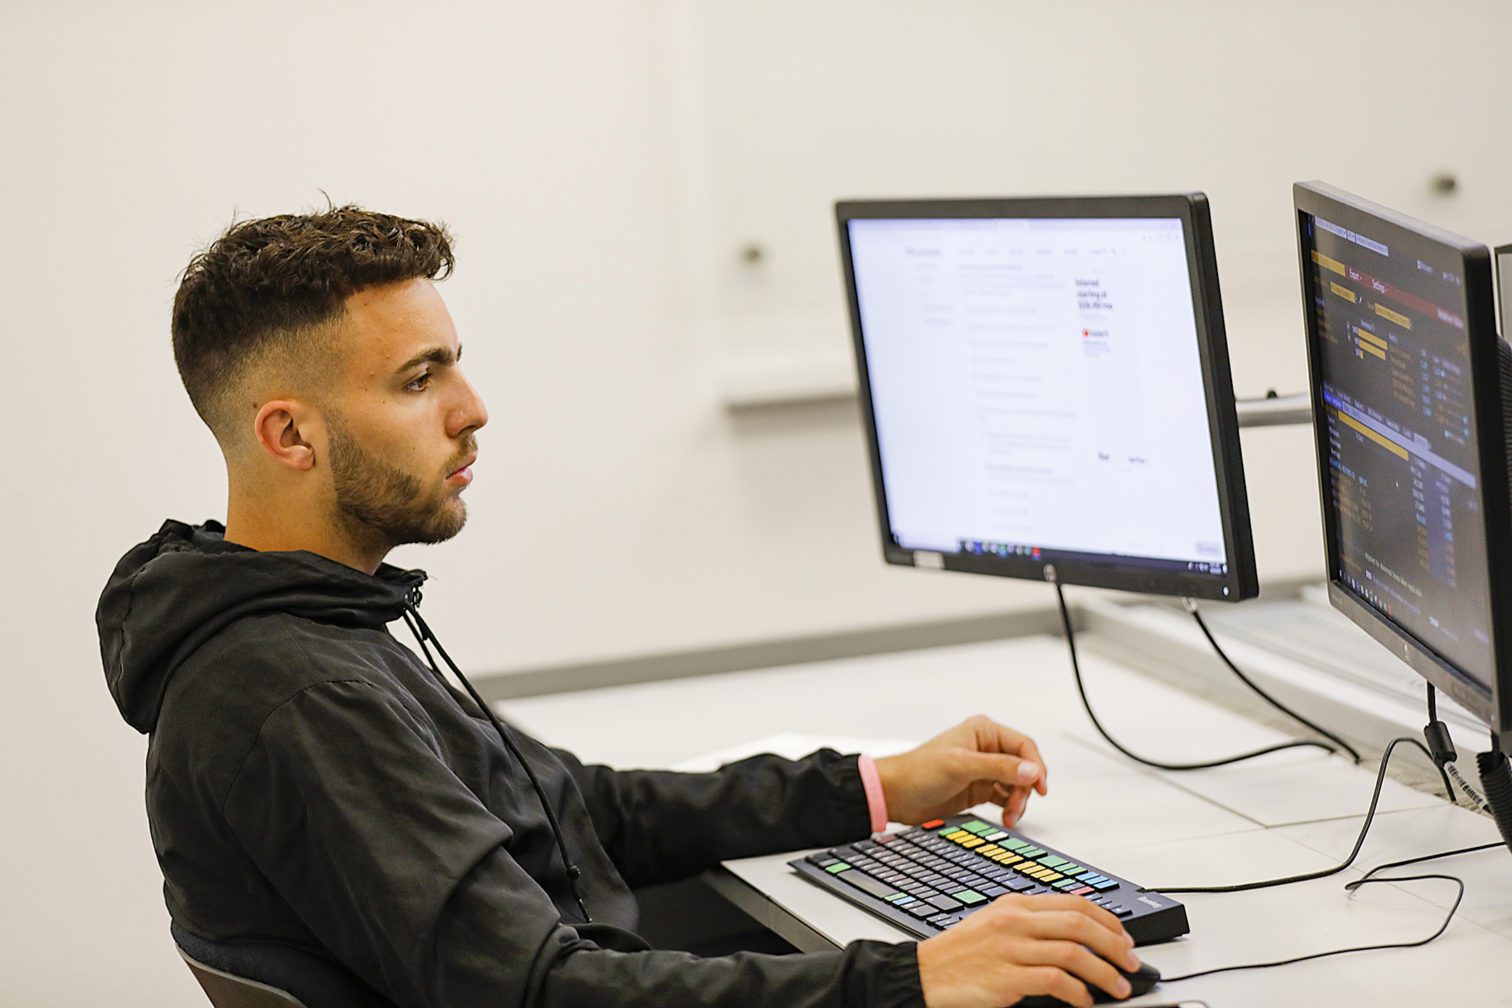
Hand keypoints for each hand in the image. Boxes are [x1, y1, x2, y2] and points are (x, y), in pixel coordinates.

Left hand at [875, 716, 1047, 827]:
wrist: (895, 795)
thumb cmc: (918, 772)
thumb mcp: (961, 767)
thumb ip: (998, 767)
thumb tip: (1032, 770)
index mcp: (983, 732)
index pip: (1023, 746)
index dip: (1036, 766)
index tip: (1040, 788)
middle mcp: (986, 748)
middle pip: (1023, 767)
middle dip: (1024, 788)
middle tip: (1016, 807)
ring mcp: (983, 770)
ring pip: (1016, 785)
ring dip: (1017, 801)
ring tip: (1010, 817)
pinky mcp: (979, 789)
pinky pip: (1005, 797)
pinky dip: (1009, 808)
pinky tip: (1006, 818)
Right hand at [916, 894, 1138, 1007]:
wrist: (926, 974)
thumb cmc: (962, 954)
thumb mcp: (996, 924)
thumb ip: (1033, 923)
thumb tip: (1079, 933)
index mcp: (1016, 904)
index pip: (1075, 903)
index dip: (1108, 921)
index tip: (1124, 939)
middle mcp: (1015, 921)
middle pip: (1080, 924)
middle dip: (1115, 945)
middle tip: (1131, 963)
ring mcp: (1010, 948)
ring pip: (1074, 953)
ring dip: (1105, 973)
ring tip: (1118, 987)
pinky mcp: (1006, 978)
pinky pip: (1055, 982)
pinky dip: (1078, 993)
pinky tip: (1084, 1001)